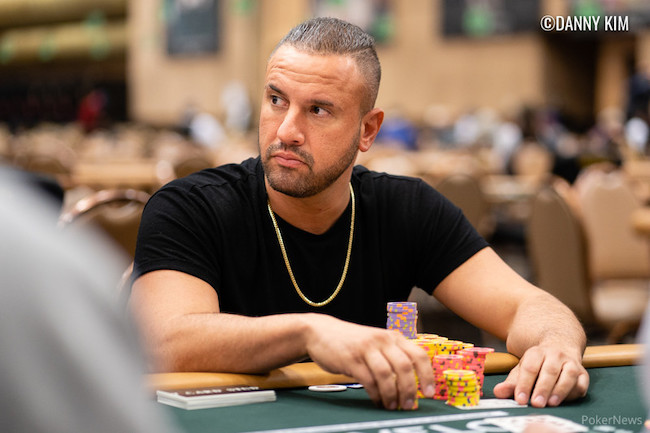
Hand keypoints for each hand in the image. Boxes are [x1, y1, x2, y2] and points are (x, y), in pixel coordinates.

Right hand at [302, 314, 434, 409]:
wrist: (321, 332)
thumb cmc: (352, 342)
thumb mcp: (376, 343)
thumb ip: (392, 356)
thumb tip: (412, 385)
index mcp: (392, 337)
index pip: (418, 355)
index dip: (427, 375)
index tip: (430, 393)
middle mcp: (382, 340)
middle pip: (404, 366)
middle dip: (410, 390)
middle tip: (409, 406)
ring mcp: (366, 349)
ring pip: (387, 374)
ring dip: (392, 395)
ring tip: (393, 406)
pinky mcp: (351, 359)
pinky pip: (368, 380)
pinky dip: (376, 394)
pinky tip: (377, 400)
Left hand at [493, 344, 588, 406]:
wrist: (559, 346)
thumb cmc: (537, 365)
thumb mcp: (522, 370)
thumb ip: (511, 383)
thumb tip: (498, 392)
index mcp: (536, 353)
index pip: (529, 368)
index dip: (524, 384)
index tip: (519, 399)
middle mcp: (555, 355)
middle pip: (549, 371)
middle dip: (542, 388)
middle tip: (536, 404)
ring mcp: (571, 362)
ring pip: (568, 375)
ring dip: (560, 390)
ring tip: (551, 404)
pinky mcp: (583, 373)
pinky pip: (581, 383)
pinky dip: (574, 392)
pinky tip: (566, 400)